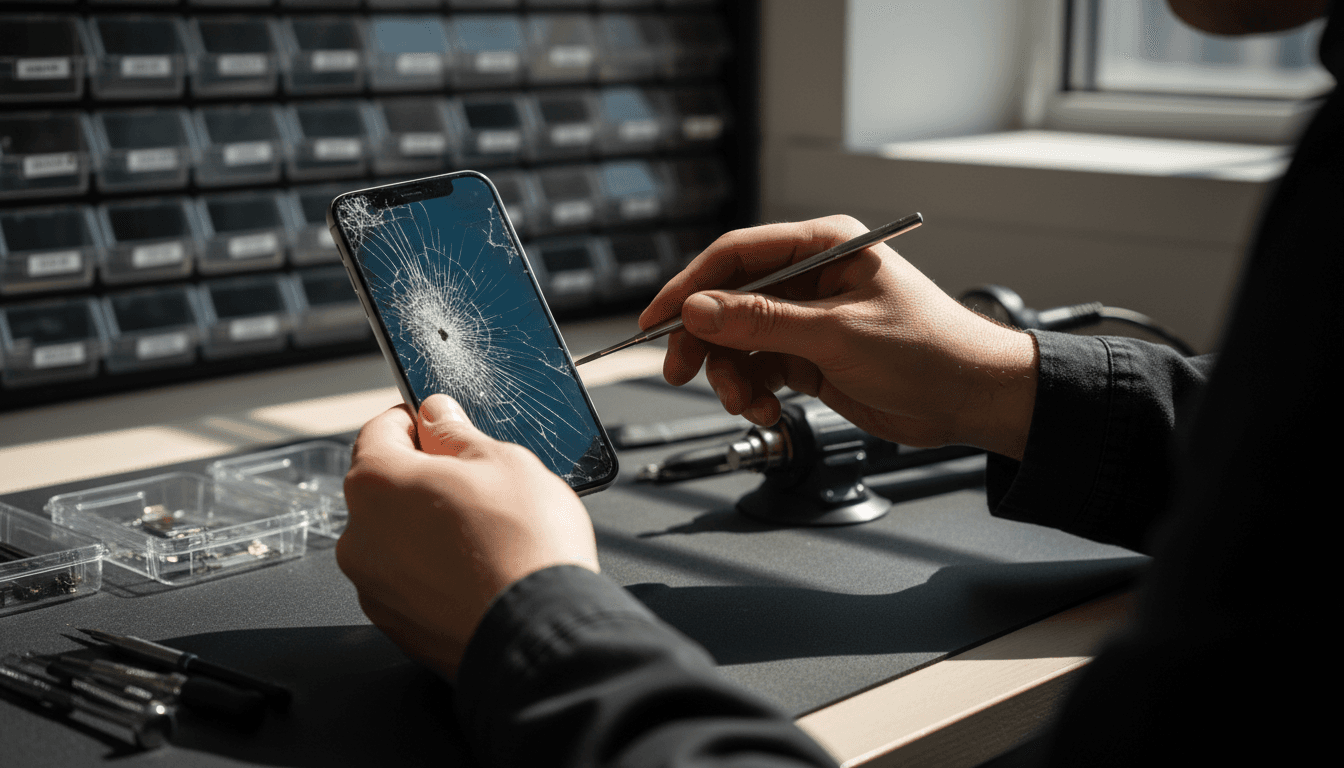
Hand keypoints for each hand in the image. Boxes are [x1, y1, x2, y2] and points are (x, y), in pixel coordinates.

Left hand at [337, 394, 597, 677]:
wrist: (540, 632)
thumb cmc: (525, 547)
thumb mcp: (504, 462)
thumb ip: (456, 434)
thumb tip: (437, 416)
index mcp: (376, 483)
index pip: (379, 430)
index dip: (415, 420)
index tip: (440, 424)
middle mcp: (360, 536)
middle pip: (385, 489)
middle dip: (425, 479)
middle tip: (478, 483)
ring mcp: (375, 587)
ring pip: (397, 538)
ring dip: (429, 528)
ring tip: (486, 533)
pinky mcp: (397, 626)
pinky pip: (411, 582)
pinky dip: (436, 571)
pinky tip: (480, 569)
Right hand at [640, 215, 1038, 458]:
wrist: (971, 398)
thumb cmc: (928, 349)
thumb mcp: (837, 333)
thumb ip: (762, 322)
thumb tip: (698, 309)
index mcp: (823, 246)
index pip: (738, 255)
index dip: (691, 286)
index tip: (658, 319)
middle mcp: (810, 277)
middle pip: (729, 300)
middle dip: (704, 339)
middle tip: (680, 371)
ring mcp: (808, 319)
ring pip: (739, 341)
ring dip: (731, 375)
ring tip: (745, 402)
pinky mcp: (811, 356)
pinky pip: (760, 369)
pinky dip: (753, 392)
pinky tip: (766, 410)